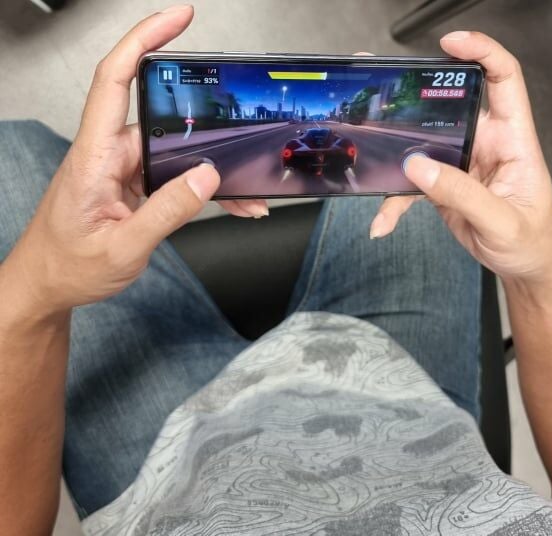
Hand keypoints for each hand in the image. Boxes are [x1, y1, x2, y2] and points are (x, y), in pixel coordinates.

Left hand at [1, 6, 266, 316]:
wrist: (49, 285)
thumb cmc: (69, 266)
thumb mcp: (123, 247)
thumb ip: (167, 211)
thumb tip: (206, 178)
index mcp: (94, 156)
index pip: (115, 80)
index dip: (145, 41)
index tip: (178, 20)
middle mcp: (109, 154)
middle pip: (163, 119)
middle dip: (209, 126)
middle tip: (245, 132)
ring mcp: (124, 169)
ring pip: (178, 154)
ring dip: (214, 171)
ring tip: (247, 195)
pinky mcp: (135, 185)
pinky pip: (177, 177)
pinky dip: (204, 190)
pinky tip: (230, 204)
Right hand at [369, 31, 551, 282]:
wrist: (526, 266)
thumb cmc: (532, 240)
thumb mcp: (502, 221)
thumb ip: (462, 194)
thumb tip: (419, 167)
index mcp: (513, 140)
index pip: (504, 79)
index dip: (481, 52)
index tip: (451, 44)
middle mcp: (486, 142)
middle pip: (452, 102)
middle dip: (418, 92)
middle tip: (385, 84)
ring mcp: (463, 162)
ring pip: (424, 141)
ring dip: (396, 149)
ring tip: (368, 146)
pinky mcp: (446, 183)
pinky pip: (414, 182)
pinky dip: (395, 201)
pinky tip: (383, 221)